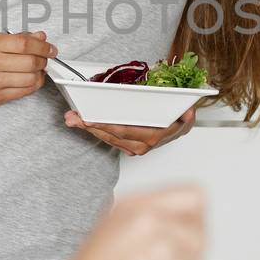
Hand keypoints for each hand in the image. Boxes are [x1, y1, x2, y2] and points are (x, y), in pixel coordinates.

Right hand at [0, 29, 56, 108]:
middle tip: (44, 59)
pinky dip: (33, 85)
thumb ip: (20, 39)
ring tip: (37, 70)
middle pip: (30, 62)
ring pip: (30, 78)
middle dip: (43, 61)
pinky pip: (25, 91)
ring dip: (40, 74)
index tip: (50, 49)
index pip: (25, 43)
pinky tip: (30, 79)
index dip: (43, 46)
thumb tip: (41, 37)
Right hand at [42, 184, 212, 259]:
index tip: (177, 245)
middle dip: (189, 257)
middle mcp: (148, 219)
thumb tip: (179, 235)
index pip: (193, 196)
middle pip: (202, 232)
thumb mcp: (109, 234)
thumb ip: (145, 226)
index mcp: (132, 205)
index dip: (190, 225)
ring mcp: (161, 245)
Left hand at [63, 103, 197, 155]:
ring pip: (107, 138)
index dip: (104, 125)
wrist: (181, 128)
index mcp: (154, 136)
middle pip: (109, 135)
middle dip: (88, 126)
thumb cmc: (179, 118)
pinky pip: (109, 139)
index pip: (123, 130)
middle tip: (71, 117)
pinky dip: (96, 131)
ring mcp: (134, 147)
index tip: (88, 119)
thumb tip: (188, 112)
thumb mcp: (186, 115)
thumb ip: (187, 115)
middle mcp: (142, 145)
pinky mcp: (129, 147)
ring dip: (88, 129)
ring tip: (71, 119)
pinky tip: (83, 124)